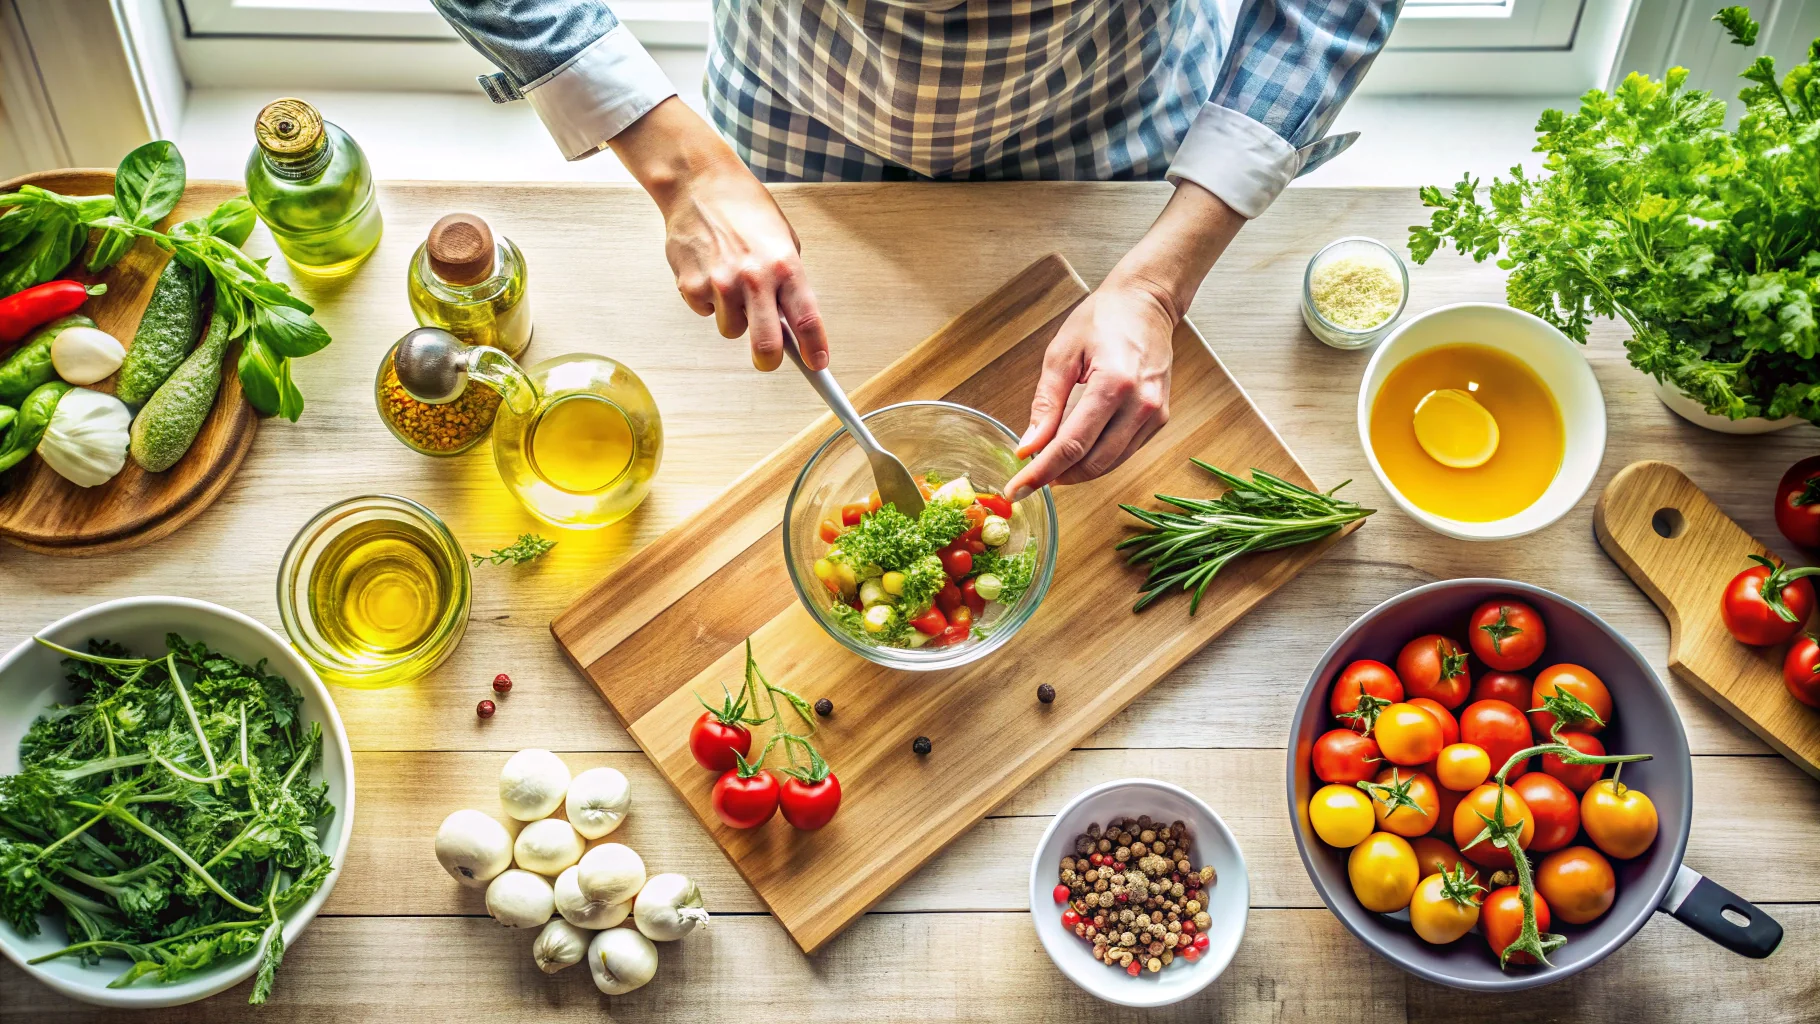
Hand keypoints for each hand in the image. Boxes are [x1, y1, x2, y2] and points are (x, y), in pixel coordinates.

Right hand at [610, 98, 828, 371]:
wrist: (698, 184)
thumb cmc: (745, 210)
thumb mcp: (783, 239)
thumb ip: (789, 281)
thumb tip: (792, 324)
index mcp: (785, 265)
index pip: (806, 319)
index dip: (814, 348)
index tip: (818, 365)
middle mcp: (754, 278)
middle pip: (767, 344)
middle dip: (769, 359)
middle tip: (769, 358)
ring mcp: (720, 284)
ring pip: (731, 330)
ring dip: (733, 317)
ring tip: (731, 282)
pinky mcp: (691, 286)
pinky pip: (705, 312)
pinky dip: (708, 301)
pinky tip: (709, 271)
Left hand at [1004, 280, 1176, 497]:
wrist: (1146, 302)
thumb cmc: (1104, 318)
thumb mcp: (1062, 353)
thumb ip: (1046, 403)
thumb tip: (1029, 446)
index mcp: (1114, 384)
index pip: (1072, 445)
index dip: (1041, 472)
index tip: (1018, 489)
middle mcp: (1140, 404)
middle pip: (1093, 462)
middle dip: (1057, 476)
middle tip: (1029, 478)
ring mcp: (1154, 414)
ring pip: (1110, 463)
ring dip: (1076, 471)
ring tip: (1049, 466)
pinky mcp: (1159, 418)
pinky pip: (1124, 452)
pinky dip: (1097, 459)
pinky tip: (1077, 451)